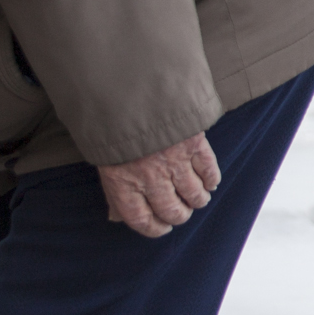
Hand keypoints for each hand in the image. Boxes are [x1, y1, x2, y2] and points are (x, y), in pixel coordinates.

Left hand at [97, 134, 220, 237]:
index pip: (141, 220)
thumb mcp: (103, 159)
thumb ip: (113, 190)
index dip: (154, 229)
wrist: (128, 85)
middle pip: (172, 212)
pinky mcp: (193, 144)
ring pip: (194, 196)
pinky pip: (208, 172)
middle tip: (180, 211)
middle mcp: (149, 177)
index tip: (161, 227)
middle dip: (178, 216)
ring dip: (197, 200)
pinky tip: (208, 182)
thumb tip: (115, 218)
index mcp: (122, 183)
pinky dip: (211, 180)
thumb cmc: (111, 124)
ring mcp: (173, 161)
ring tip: (196, 198)